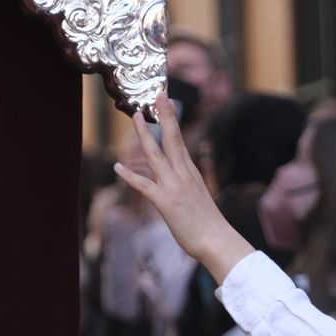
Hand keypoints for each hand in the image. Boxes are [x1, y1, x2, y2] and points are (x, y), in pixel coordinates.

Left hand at [112, 92, 254, 282]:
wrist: (217, 241)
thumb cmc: (209, 225)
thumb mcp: (201, 197)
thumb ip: (192, 185)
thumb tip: (188, 181)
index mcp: (191, 173)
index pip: (179, 140)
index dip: (171, 119)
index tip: (166, 100)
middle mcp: (183, 175)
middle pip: (172, 139)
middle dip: (165, 115)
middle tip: (158, 94)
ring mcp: (174, 187)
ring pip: (157, 155)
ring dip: (145, 135)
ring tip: (135, 117)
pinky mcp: (165, 202)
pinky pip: (144, 185)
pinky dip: (130, 176)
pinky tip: (117, 167)